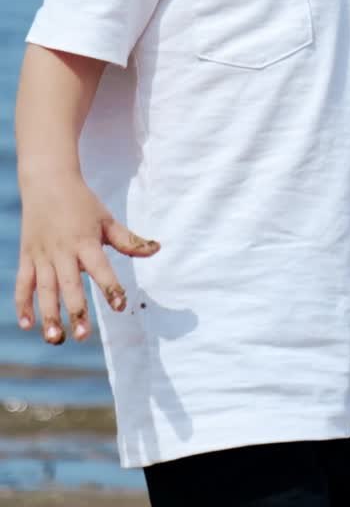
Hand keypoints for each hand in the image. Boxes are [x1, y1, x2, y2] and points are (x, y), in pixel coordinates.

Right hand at [15, 172, 159, 344]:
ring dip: (48, 315)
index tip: (120, 306)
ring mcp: (42, 256)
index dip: (110, 287)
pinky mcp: (27, 257)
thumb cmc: (83, 204)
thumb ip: (129, 240)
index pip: (100, 268)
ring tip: (55, 338)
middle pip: (69, 285)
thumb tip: (156, 250)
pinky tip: (28, 324)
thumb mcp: (107, 219)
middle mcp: (63, 251)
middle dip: (76, 311)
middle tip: (83, 336)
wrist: (48, 183)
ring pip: (44, 290)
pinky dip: (23, 304)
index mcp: (86, 242)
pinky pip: (23, 284)